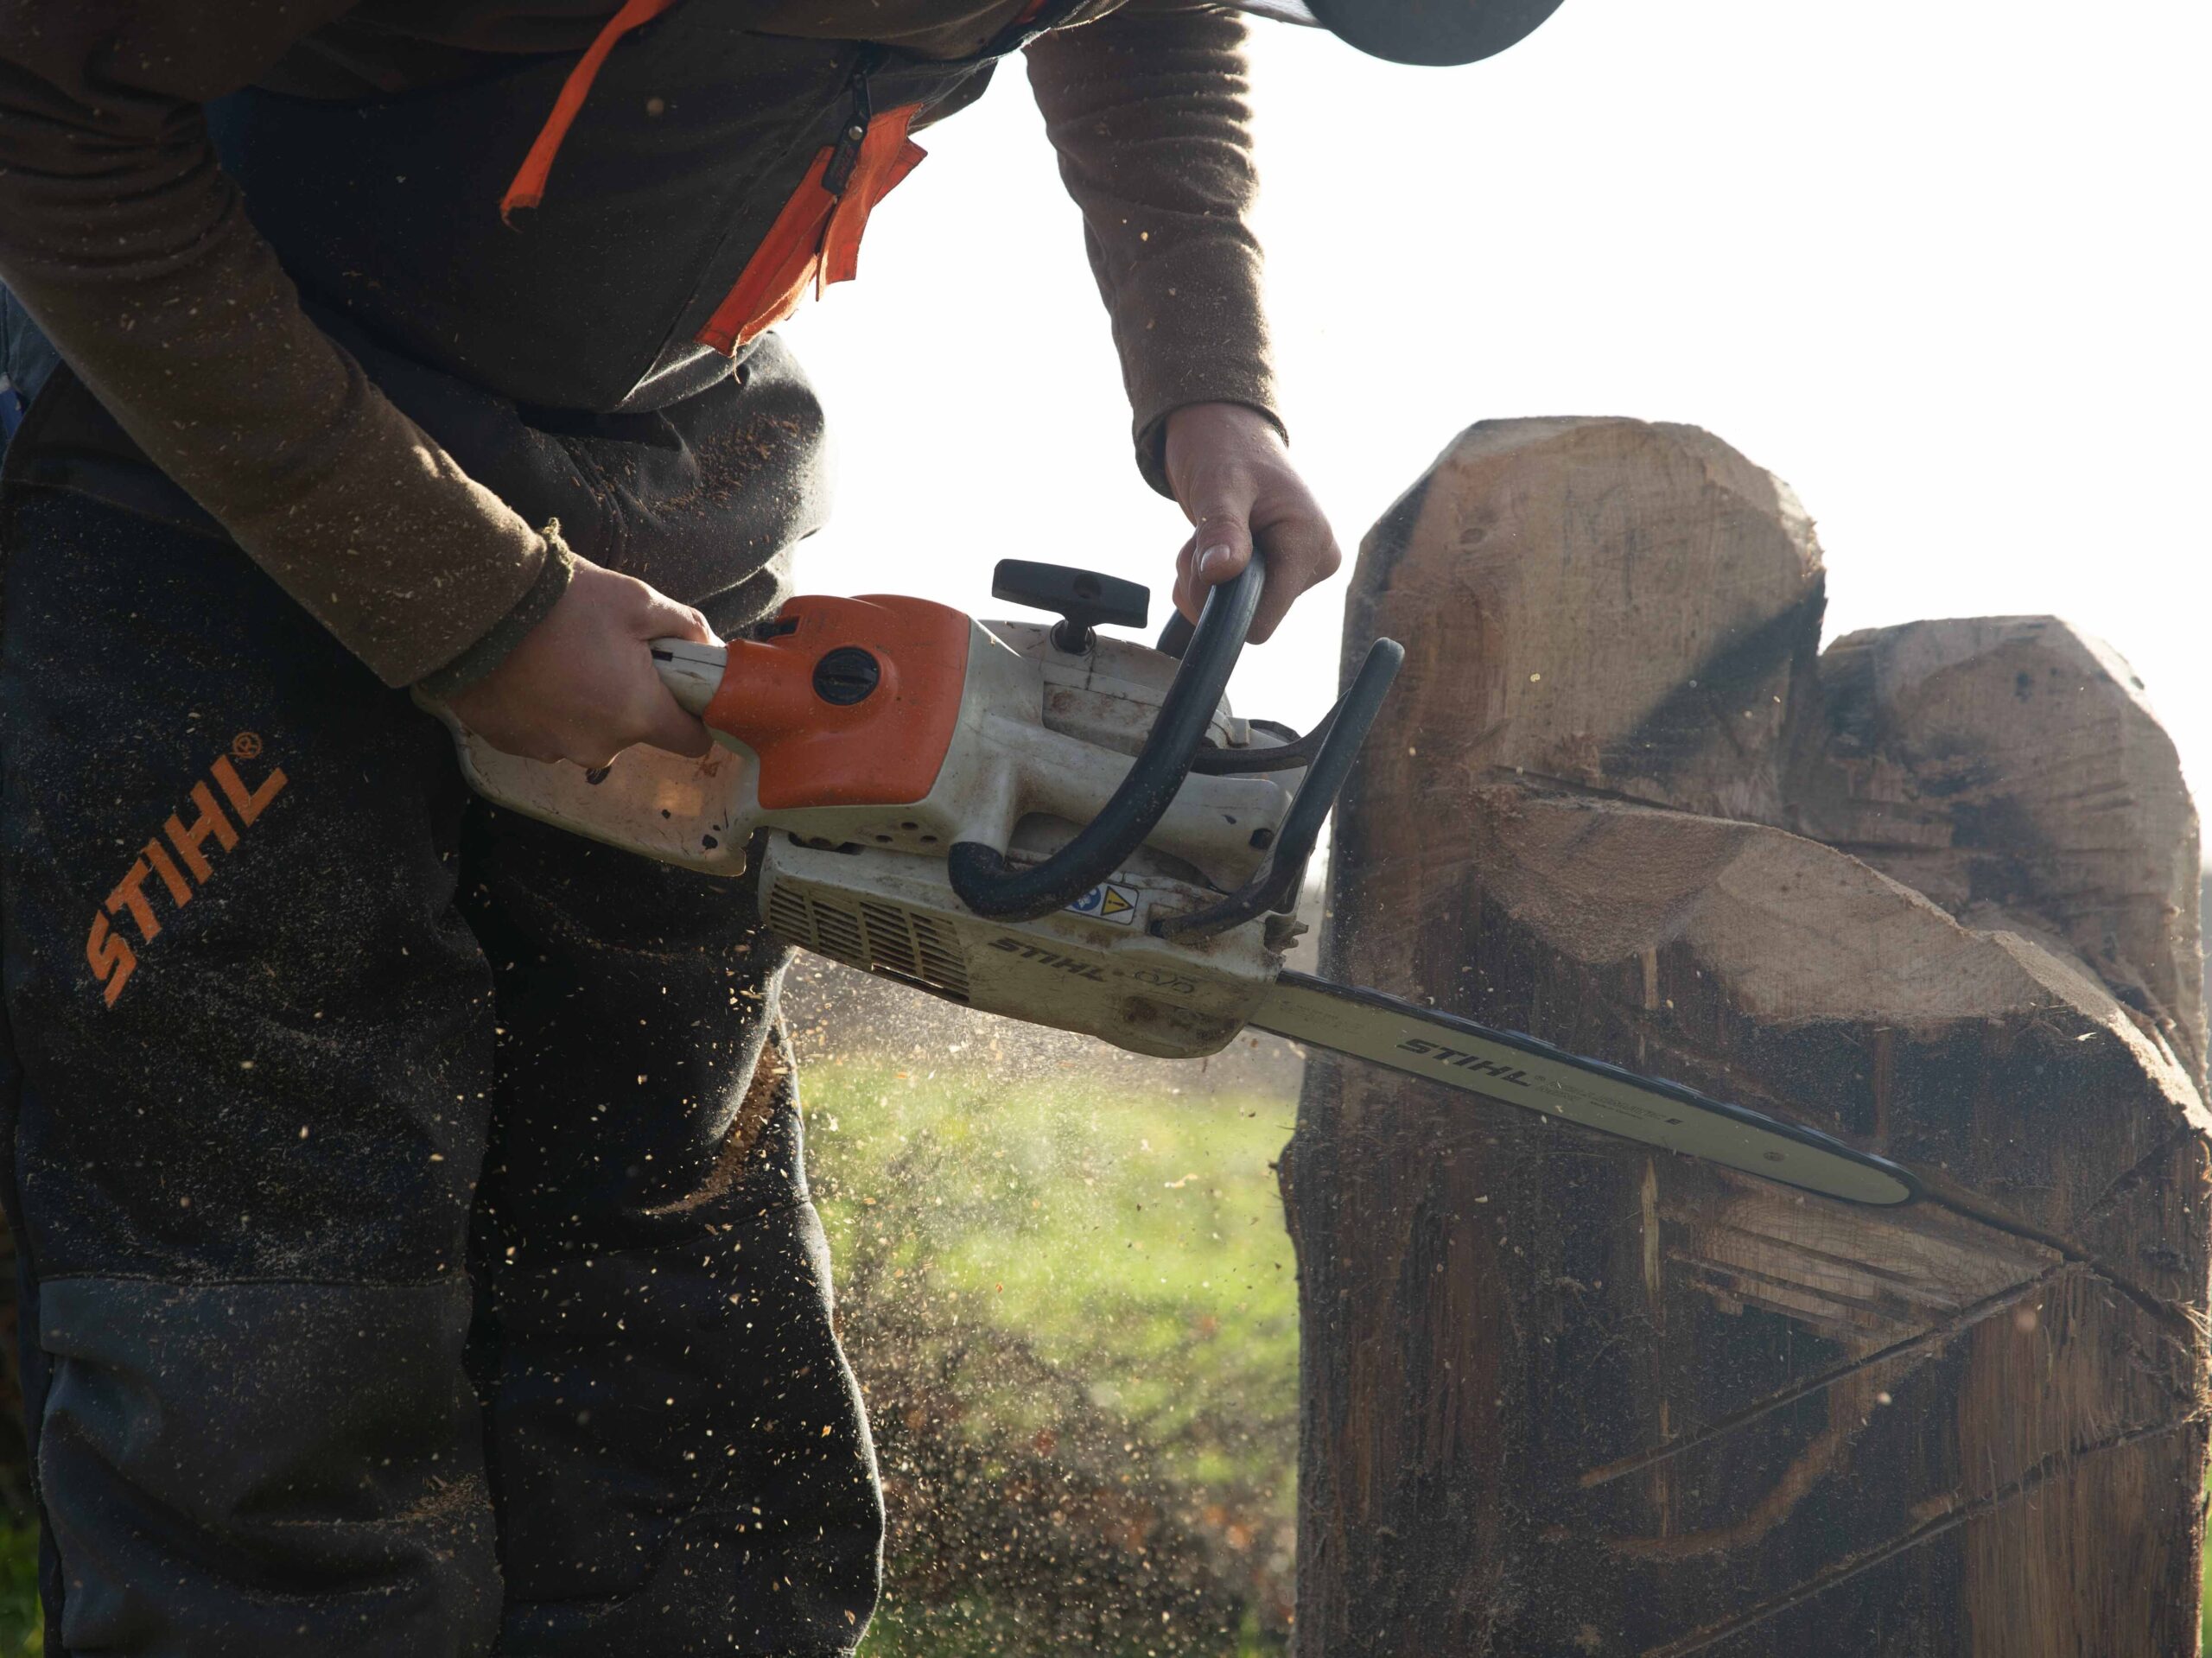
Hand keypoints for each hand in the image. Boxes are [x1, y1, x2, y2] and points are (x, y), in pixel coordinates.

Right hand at [445, 557, 718, 766]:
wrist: (471, 606)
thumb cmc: (561, 601)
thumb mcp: (637, 600)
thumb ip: (686, 628)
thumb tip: (710, 648)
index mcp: (637, 716)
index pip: (692, 742)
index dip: (693, 715)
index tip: (682, 688)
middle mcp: (598, 747)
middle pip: (634, 732)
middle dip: (631, 698)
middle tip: (608, 652)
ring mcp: (550, 751)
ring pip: (588, 733)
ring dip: (585, 704)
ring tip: (562, 657)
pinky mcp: (512, 745)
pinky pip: (546, 731)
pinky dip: (546, 708)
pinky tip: (531, 670)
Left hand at [1164, 402, 1341, 642]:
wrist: (1227, 435)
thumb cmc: (1224, 451)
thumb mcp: (1218, 488)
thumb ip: (1222, 531)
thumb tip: (1221, 573)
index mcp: (1310, 542)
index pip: (1263, 620)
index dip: (1222, 606)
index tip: (1202, 566)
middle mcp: (1317, 561)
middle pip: (1249, 617)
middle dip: (1211, 587)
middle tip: (1200, 540)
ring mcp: (1302, 569)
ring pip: (1240, 611)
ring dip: (1206, 582)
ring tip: (1208, 535)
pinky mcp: (1285, 572)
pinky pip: (1240, 601)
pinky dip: (1213, 581)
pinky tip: (1215, 547)